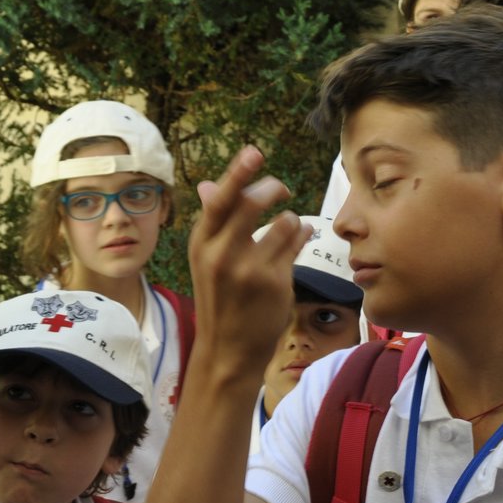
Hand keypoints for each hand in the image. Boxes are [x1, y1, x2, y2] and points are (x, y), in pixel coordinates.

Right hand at [188, 147, 310, 371]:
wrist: (228, 349)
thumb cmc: (220, 299)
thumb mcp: (206, 260)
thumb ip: (214, 222)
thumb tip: (206, 183)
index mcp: (202, 243)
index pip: (219, 200)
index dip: (237, 173)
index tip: (254, 152)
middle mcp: (222, 254)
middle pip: (249, 203)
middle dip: (270, 188)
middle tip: (281, 188)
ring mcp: (249, 269)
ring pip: (282, 222)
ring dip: (290, 218)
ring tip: (288, 226)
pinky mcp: (275, 283)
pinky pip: (296, 244)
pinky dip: (300, 235)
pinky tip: (299, 238)